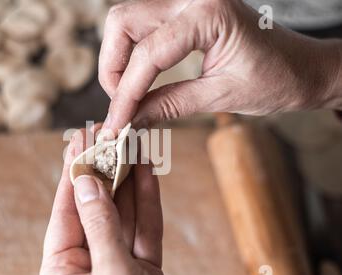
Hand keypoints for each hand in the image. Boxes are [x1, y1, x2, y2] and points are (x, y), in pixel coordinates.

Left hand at [39, 129, 172, 274]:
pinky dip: (147, 203)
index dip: (74, 175)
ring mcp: (118, 267)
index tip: (79, 142)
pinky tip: (147, 173)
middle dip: (105, 173)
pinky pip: (145, 230)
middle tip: (110, 137)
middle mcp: (87, 267)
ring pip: (123, 217)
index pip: (65, 213)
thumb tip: (88, 182)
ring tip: (132, 146)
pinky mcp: (144, 271)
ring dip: (129, 182)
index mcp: (62, 273)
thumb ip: (101, 228)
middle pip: (96, 210)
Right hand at [99, 0, 341, 131]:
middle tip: (121, 103)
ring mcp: (188, 1)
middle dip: (113, 67)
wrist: (302, 67)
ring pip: (127, 21)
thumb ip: (170, 104)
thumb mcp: (220, 96)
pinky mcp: (186, 11)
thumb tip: (130, 120)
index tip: (116, 123)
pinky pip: (144, 28)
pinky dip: (134, 55)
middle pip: (123, 22)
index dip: (126, 93)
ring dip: (119, 60)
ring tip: (129, 95)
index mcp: (208, 15)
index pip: (148, 54)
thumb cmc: (275, 80)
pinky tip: (140, 82)